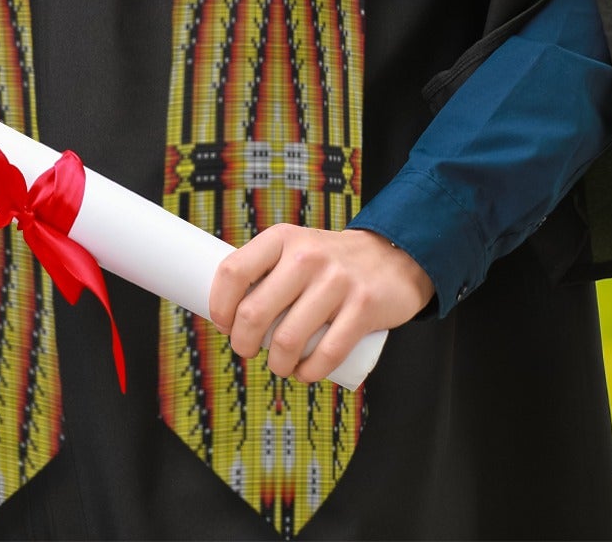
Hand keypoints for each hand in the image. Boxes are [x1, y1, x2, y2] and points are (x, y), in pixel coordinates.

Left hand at [207, 224, 434, 383]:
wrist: (391, 257)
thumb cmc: (328, 261)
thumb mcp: (294, 248)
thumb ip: (266, 269)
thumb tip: (226, 309)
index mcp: (281, 238)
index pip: (233, 271)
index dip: (219, 305)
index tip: (222, 323)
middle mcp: (305, 256)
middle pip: (254, 312)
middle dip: (242, 343)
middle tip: (246, 350)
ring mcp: (336, 281)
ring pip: (287, 339)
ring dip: (276, 364)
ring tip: (278, 366)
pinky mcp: (363, 308)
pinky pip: (327, 353)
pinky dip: (308, 373)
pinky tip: (303, 374)